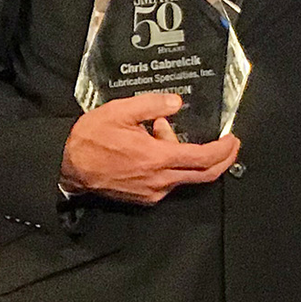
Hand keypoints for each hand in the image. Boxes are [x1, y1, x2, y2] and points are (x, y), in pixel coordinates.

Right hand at [59, 93, 239, 203]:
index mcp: (157, 158)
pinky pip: (169, 182)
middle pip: (205, 174)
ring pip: (185, 176)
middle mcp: (160, 179)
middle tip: (229, 144)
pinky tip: (153, 149)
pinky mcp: (145, 198)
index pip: (204, 158)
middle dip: (223, 159)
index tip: (233, 139)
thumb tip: (176, 103)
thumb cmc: (90, 139)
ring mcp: (153, 192)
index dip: (224, 150)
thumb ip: (151, 105)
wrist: (67, 168)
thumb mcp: (119, 112)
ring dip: (185, 155)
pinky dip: (172, 165)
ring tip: (160, 131)